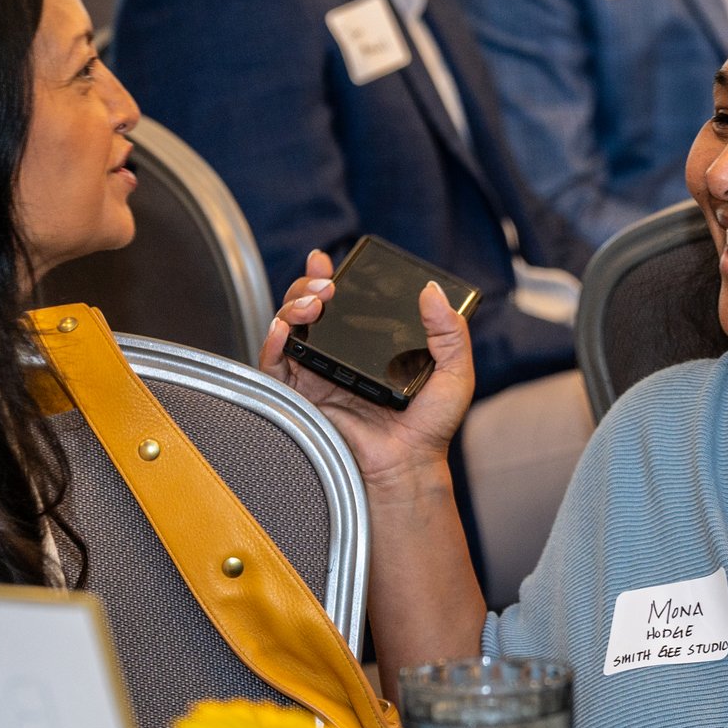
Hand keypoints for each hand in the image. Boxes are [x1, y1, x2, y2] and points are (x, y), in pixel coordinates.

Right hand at [259, 249, 477, 490]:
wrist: (409, 466)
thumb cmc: (430, 428)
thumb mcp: (454, 372)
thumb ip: (450, 332)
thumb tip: (433, 292)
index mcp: (369, 346)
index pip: (342, 303)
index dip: (327, 277)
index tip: (328, 261)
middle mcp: (338, 356)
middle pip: (307, 309)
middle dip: (307, 287)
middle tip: (325, 286)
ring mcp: (316, 375)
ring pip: (288, 329)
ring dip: (292, 308)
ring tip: (313, 304)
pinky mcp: (301, 398)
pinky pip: (275, 367)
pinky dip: (272, 344)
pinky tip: (285, 330)